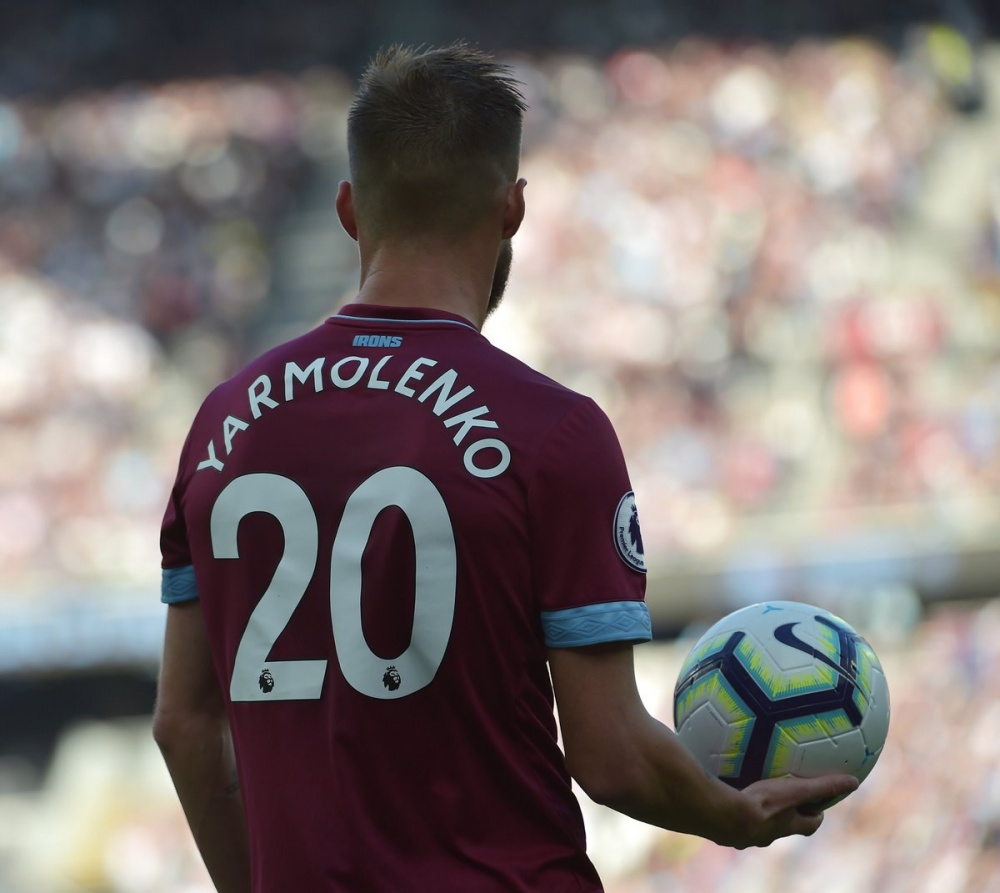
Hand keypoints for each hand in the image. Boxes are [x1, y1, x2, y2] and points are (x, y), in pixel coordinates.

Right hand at [727, 774, 859, 848]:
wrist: (726, 816)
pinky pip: (734, 821)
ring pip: (758, 825)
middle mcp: (770, 834)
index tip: (817, 807)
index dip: (815, 816)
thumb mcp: (797, 791)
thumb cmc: (765, 804)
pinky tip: (728, 800)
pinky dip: (735, 813)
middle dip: (786, 816)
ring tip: (752, 796)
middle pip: (784, 827)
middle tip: (783, 798)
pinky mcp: (728, 829)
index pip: (810, 825)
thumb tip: (853, 782)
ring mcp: (748, 834)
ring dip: (759, 815)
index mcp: (788, 825)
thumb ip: (823, 786)